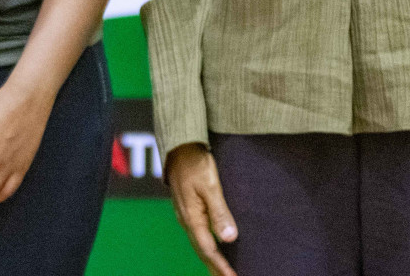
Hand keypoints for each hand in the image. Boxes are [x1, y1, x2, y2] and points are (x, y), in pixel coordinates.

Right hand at [165, 144, 237, 275]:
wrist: (180, 146)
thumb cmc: (196, 163)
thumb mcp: (210, 186)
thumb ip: (220, 212)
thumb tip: (229, 239)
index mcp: (192, 218)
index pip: (208, 250)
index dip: (221, 266)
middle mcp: (187, 220)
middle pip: (202, 251)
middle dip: (215, 268)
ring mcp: (186, 215)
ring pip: (200, 243)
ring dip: (212, 259)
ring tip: (223, 271)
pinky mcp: (189, 208)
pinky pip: (199, 234)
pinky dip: (208, 246)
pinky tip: (215, 247)